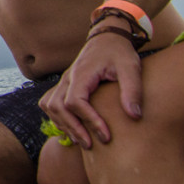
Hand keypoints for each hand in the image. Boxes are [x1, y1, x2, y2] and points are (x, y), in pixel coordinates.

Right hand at [39, 29, 143, 148]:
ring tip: (81, 140)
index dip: (88, 120)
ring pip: (50, 105)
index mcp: (82, 73)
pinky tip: (72, 128)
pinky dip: (57, 117)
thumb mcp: (131, 68)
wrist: (107, 37)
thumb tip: (134, 116)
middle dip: (73, 128)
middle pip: (57, 106)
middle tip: (91, 145)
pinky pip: (50, 103)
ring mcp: (64, 81)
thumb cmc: (119, 52)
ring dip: (63, 125)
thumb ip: (132, 90)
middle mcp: (68, 78)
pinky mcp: (65, 85)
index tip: (106, 135)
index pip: (75, 101)